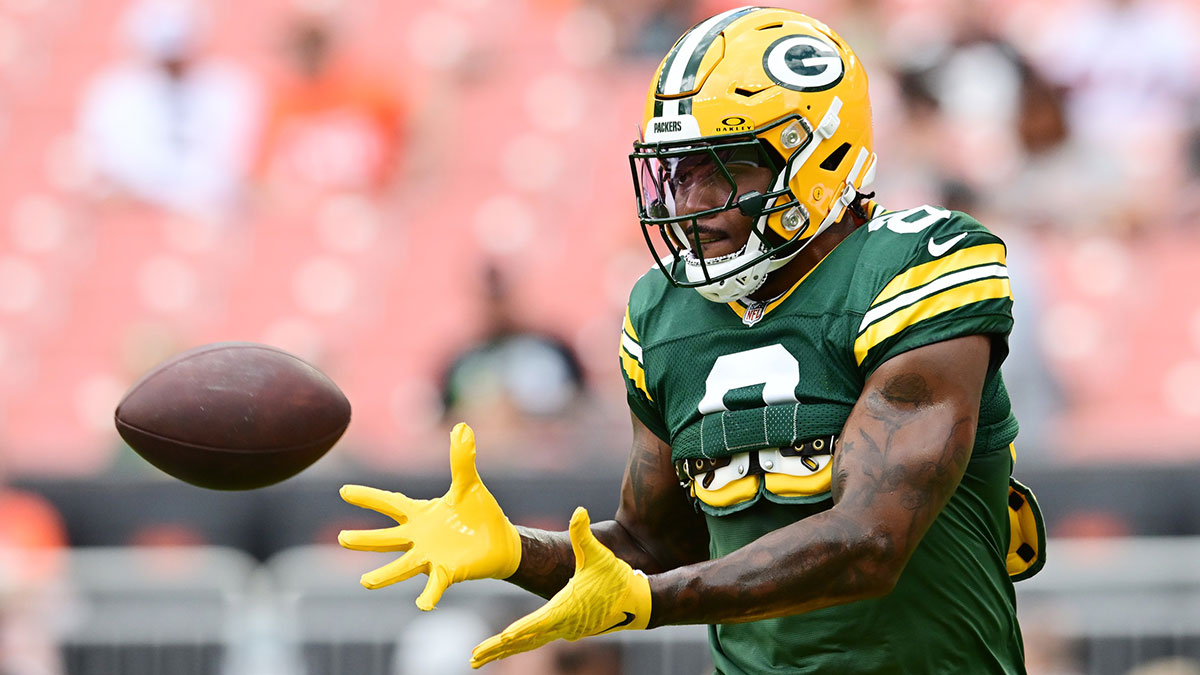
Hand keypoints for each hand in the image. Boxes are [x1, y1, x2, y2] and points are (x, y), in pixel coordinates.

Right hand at [338, 423, 520, 609]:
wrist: (500, 540)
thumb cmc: (479, 512)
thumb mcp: (469, 483)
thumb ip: (462, 459)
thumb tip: (462, 427)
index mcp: (420, 514)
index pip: (390, 504)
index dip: (368, 497)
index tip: (344, 491)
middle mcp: (419, 537)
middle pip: (387, 538)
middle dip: (365, 539)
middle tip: (342, 538)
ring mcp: (431, 556)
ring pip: (402, 566)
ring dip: (385, 575)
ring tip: (365, 582)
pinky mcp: (448, 572)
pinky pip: (434, 585)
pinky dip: (429, 595)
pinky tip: (422, 604)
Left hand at [469, 507, 651, 668]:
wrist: (639, 602)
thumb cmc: (617, 578)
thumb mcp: (600, 555)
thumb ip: (584, 534)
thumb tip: (579, 510)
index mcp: (567, 608)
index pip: (539, 622)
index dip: (520, 630)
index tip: (501, 639)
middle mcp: (563, 624)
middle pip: (525, 640)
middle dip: (498, 650)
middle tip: (473, 658)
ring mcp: (566, 630)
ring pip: (529, 643)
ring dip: (503, 651)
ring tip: (478, 658)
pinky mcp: (569, 630)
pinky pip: (538, 640)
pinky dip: (520, 645)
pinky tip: (507, 646)